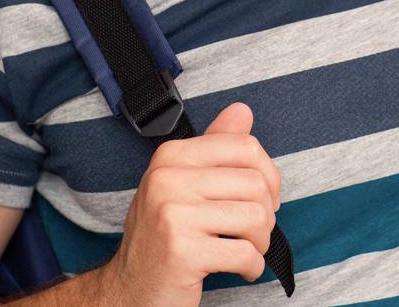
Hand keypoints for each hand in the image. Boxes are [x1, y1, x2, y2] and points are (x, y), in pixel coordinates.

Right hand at [93, 102, 281, 306]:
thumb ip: (215, 147)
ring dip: (260, 242)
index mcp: (172, 156)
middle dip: (266, 214)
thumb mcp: (183, 184)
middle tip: (253, 233)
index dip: (268, 175)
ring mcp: (173, 215)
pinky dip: (253, 267)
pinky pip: (245, 254)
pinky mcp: (183, 252)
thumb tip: (242, 110)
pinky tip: (241, 269)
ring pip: (255, 218)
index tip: (264, 198)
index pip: (245, 147)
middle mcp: (168, 179)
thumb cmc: (163, 235)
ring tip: (246, 249)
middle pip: (255, 184)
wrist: (129, 288)